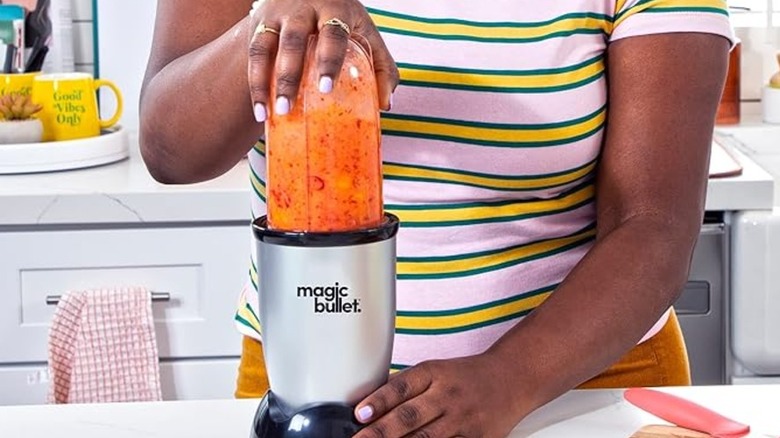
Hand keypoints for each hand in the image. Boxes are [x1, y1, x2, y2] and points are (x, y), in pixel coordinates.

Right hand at [247, 0, 397, 121]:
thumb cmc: (344, 22)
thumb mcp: (365, 35)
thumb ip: (381, 67)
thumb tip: (385, 104)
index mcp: (335, 8)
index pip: (333, 33)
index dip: (328, 60)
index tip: (325, 88)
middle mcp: (303, 7)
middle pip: (294, 41)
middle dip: (290, 76)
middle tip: (289, 109)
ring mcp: (278, 14)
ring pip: (265, 47)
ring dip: (264, 83)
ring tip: (270, 115)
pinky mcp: (260, 23)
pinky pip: (253, 54)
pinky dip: (255, 84)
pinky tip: (260, 109)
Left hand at [353, 354, 524, 437]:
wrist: (512, 379)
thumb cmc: (465, 377)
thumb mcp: (435, 371)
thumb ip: (406, 389)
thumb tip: (369, 410)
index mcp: (434, 373)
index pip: (402, 387)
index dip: (379, 401)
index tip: (359, 414)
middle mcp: (448, 395)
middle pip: (410, 416)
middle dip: (382, 432)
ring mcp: (463, 420)